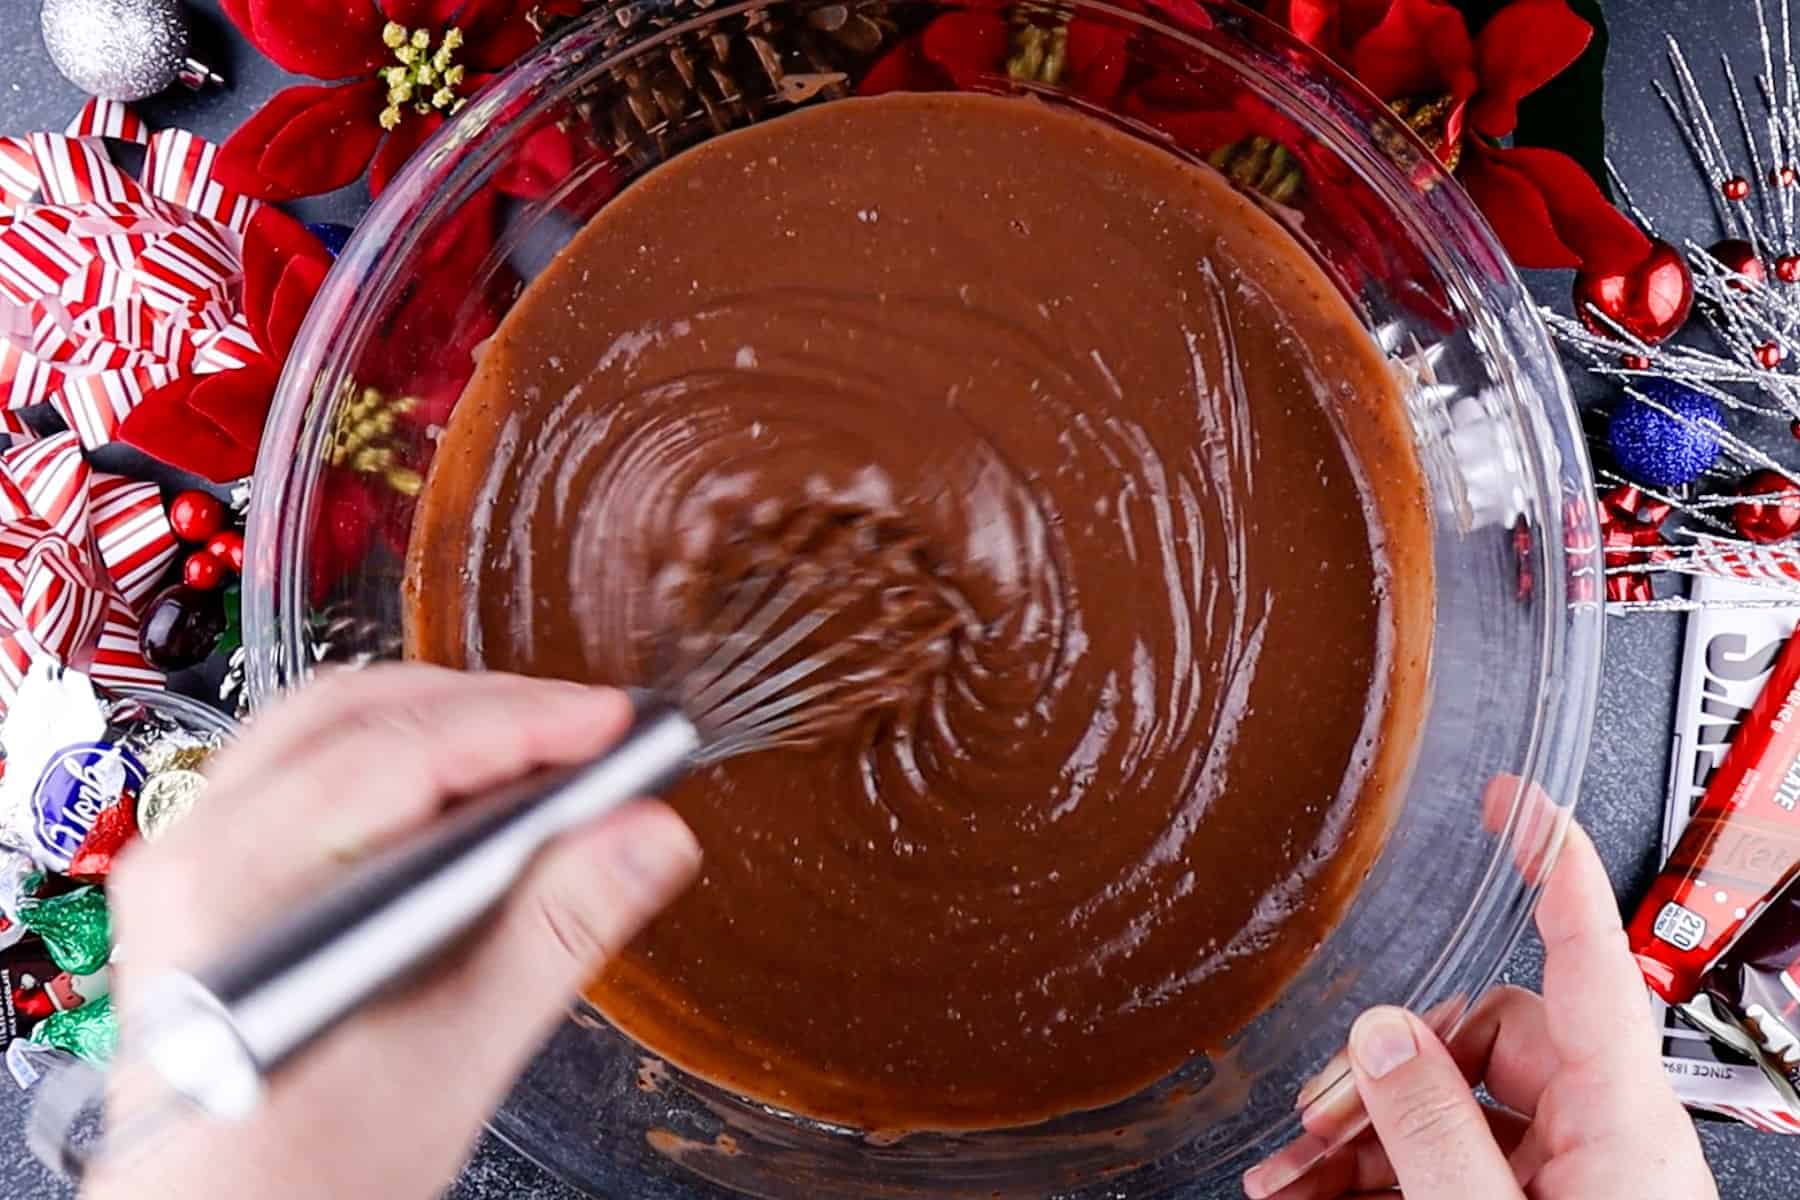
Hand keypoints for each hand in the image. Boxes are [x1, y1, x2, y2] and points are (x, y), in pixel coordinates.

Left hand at [83, 665, 701, 1199]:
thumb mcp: (455, 1056)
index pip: (400, 756)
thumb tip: (645, 838)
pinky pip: (303, 763)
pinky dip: (397, 751)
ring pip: (328, 726)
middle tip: (593, 730)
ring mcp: (192, 857)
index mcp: (238, 888)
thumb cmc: (303, 1175)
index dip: (523, 726)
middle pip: (359, 716)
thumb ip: (556, 931)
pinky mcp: (211, 873)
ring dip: (444, 718)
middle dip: (491, 708)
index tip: (611, 723)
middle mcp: (196, 854)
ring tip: (540, 746)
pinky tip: (462, 784)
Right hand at [1243, 824, 1717, 1199]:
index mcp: (1616, 1117)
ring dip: (1350, 1134)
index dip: (1553, 861)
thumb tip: (1380, 1034)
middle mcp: (1588, 1132)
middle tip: (1314, 1124)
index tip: (1514, 798)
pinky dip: (1360, 1173)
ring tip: (1284, 1181)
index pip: (1585, 954)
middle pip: (1473, 1038)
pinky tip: (1304, 1194)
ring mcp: (1549, 1175)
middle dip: (1377, 1070)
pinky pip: (1424, 1162)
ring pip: (1435, 1106)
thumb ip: (1436, 1133)